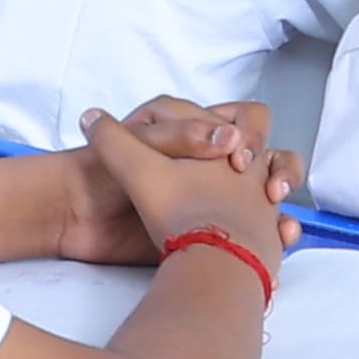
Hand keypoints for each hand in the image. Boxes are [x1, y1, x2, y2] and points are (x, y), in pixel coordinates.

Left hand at [85, 109, 296, 275]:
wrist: (76, 223)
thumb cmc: (100, 174)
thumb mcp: (140, 143)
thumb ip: (182, 135)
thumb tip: (228, 139)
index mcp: (194, 131)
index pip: (243, 120)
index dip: (248, 134)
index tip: (235, 156)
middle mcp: (210, 161)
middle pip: (267, 153)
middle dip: (279, 168)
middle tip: (266, 189)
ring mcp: (214, 195)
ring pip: (269, 190)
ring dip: (282, 198)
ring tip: (277, 213)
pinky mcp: (211, 229)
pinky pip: (257, 229)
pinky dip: (275, 232)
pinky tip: (279, 238)